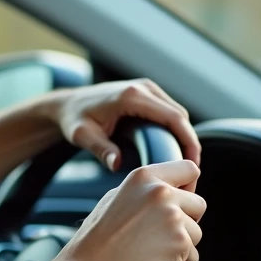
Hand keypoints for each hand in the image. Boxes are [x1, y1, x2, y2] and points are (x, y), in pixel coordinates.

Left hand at [47, 80, 200, 174]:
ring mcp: (147, 89)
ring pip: (178, 115)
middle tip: (190, 173)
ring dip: (184, 137)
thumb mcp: (82, 136)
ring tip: (184, 166)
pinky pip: (169, 113)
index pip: (173, 118)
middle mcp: (144, 88)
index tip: (193, 166)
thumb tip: (117, 165)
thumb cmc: (73, 119)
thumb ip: (100, 149)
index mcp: (131, 96)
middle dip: (189, 143)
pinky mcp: (148, 94)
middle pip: (180, 116)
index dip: (188, 141)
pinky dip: (175, 131)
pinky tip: (173, 153)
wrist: (67, 104)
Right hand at [51, 159, 205, 260]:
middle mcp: (160, 193)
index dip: (187, 188)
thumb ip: (144, 192)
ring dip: (181, 246)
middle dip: (186, 222)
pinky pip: (194, 255)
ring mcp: (172, 217)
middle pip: (198, 204)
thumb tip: (171, 192)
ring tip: (152, 253)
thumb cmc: (95, 244)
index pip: (188, 169)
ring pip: (197, 232)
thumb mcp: (113, 201)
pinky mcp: (180, 243)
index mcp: (143, 178)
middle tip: (159, 235)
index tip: (180, 202)